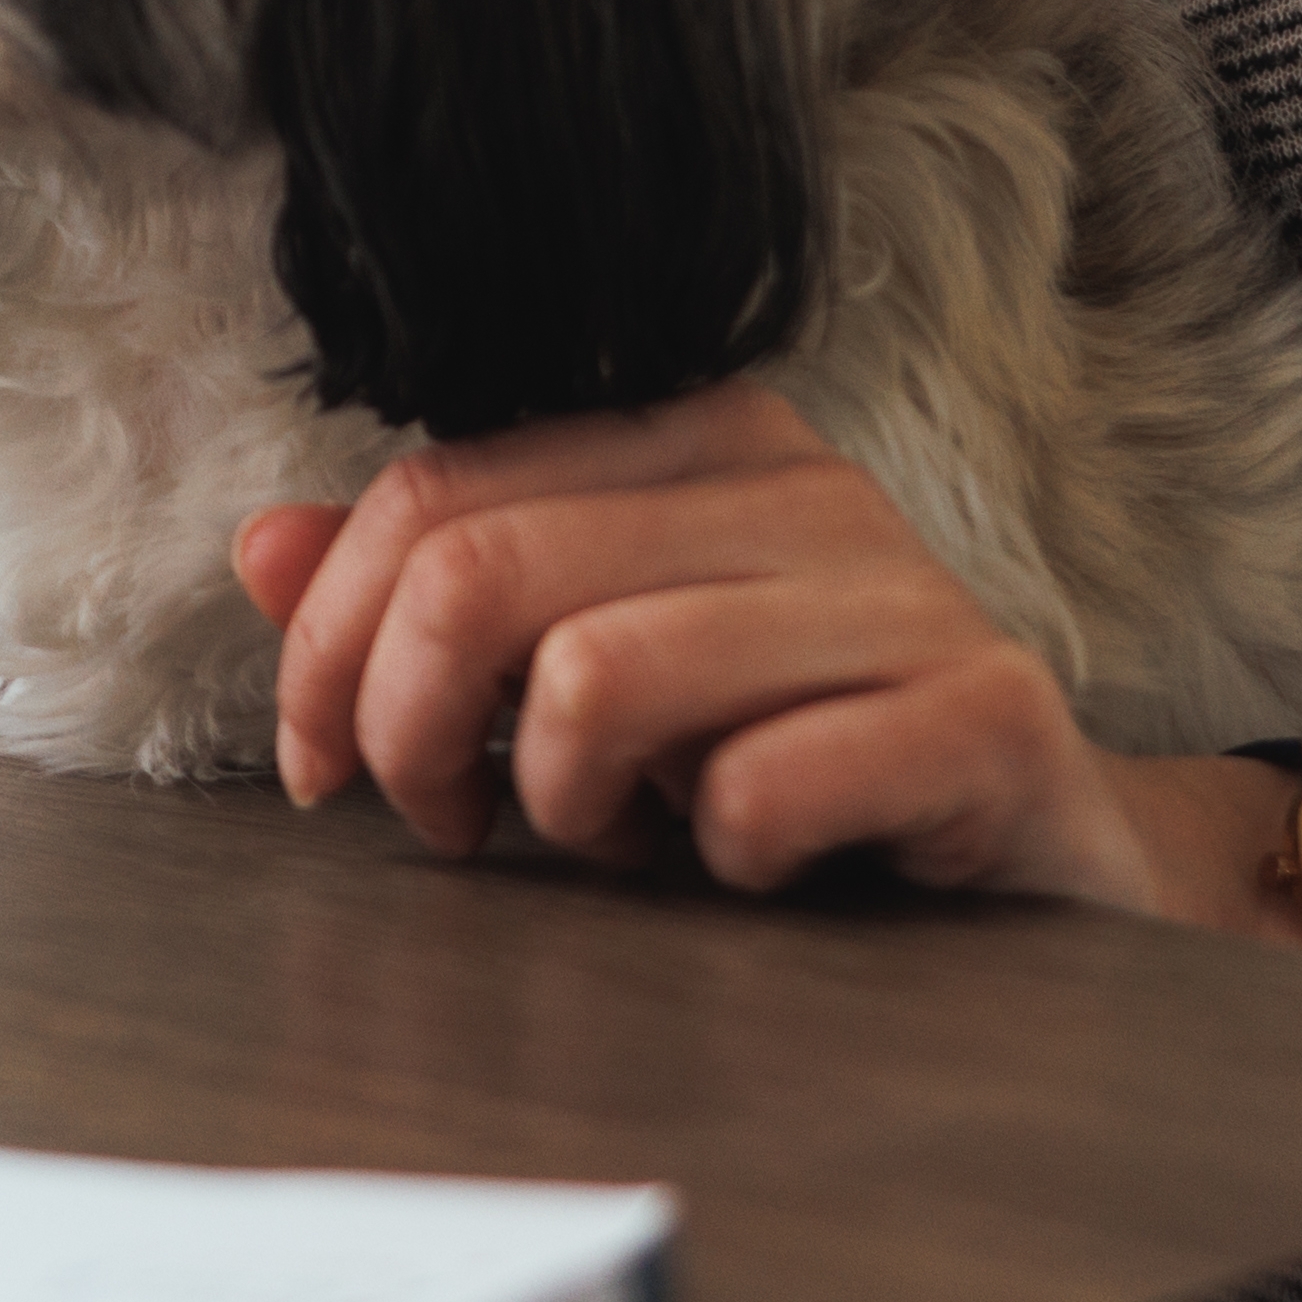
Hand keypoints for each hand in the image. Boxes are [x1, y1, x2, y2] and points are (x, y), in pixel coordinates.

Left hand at [232, 381, 1198, 916]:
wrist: (1041, 859)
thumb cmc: (794, 758)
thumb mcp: (589, 672)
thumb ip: (430, 604)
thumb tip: (260, 547)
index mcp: (692, 438)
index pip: (431, 495)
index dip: (329, 644)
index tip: (324, 768)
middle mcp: (799, 484)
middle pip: (482, 575)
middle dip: (412, 732)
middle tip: (455, 825)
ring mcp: (902, 592)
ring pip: (596, 677)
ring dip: (567, 802)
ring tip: (622, 834)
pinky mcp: (984, 717)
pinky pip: (757, 788)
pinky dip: (717, 858)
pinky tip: (758, 863)